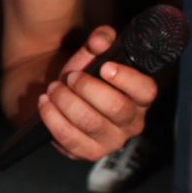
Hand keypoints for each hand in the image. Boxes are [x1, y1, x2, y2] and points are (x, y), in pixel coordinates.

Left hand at [39, 26, 158, 160]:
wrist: (60, 94)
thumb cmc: (85, 75)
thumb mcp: (92, 54)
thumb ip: (100, 40)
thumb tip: (100, 40)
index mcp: (140, 97)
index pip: (146, 90)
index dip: (127, 79)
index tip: (105, 67)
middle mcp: (131, 123)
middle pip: (115, 107)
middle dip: (87, 88)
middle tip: (70, 77)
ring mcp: (110, 141)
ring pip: (89, 123)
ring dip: (66, 101)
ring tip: (53, 88)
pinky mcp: (87, 153)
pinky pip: (69, 139)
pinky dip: (53, 118)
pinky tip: (45, 103)